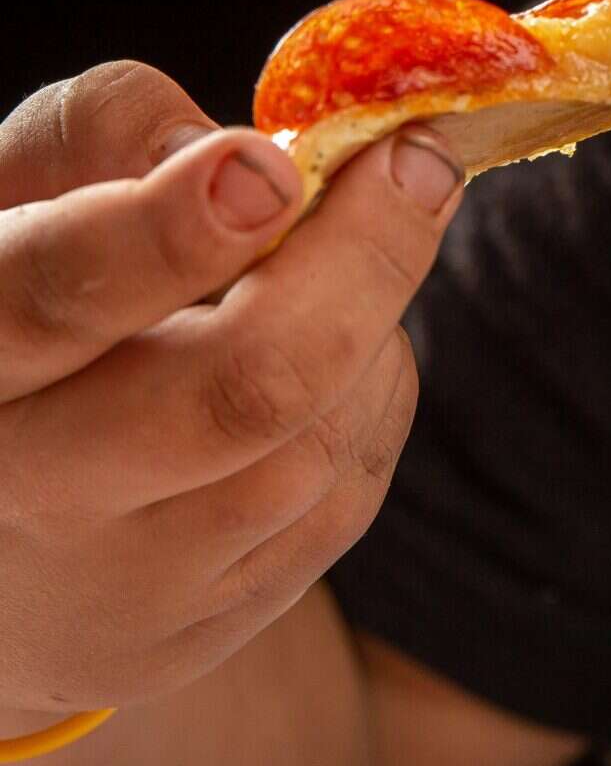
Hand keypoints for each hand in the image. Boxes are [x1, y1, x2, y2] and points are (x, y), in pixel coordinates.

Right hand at [0, 60, 461, 720]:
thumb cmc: (27, 292)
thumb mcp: (27, 188)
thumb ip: (105, 131)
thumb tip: (235, 150)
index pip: (56, 298)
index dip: (172, 231)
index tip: (270, 163)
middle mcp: (25, 486)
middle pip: (240, 390)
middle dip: (361, 261)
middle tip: (415, 162)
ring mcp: (115, 582)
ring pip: (319, 442)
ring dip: (374, 322)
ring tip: (351, 251)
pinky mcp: (191, 635)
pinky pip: (343, 498)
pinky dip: (371, 395)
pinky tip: (335, 350)